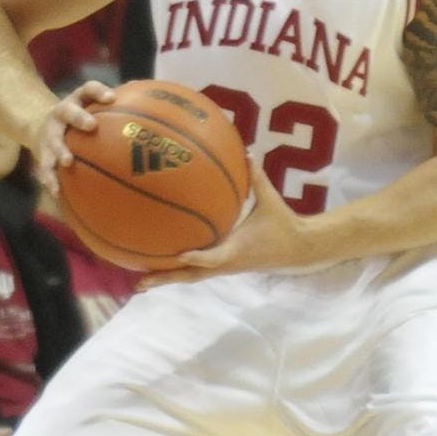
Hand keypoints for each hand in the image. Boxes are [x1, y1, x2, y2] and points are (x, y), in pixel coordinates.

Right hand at [35, 80, 115, 195]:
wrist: (39, 124)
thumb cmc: (78, 115)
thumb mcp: (91, 105)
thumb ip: (114, 104)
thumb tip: (148, 95)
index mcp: (78, 100)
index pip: (88, 89)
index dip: (98, 91)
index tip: (111, 98)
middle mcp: (61, 113)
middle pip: (68, 111)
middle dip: (79, 117)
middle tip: (92, 126)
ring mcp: (49, 132)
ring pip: (53, 140)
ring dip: (60, 150)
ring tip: (68, 162)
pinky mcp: (41, 152)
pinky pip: (44, 167)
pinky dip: (50, 179)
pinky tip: (57, 192)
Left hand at [136, 158, 314, 289]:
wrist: (297, 249)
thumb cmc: (282, 224)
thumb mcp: (270, 200)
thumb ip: (257, 177)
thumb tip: (246, 152)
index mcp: (236, 250)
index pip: (212, 257)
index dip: (195, 257)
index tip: (176, 255)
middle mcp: (226, 263)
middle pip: (191, 275)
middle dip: (166, 279)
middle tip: (139, 283)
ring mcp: (224, 268)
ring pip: (192, 277)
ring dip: (168, 279)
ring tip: (141, 282)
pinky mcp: (225, 267)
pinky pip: (198, 271)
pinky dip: (180, 270)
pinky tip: (164, 264)